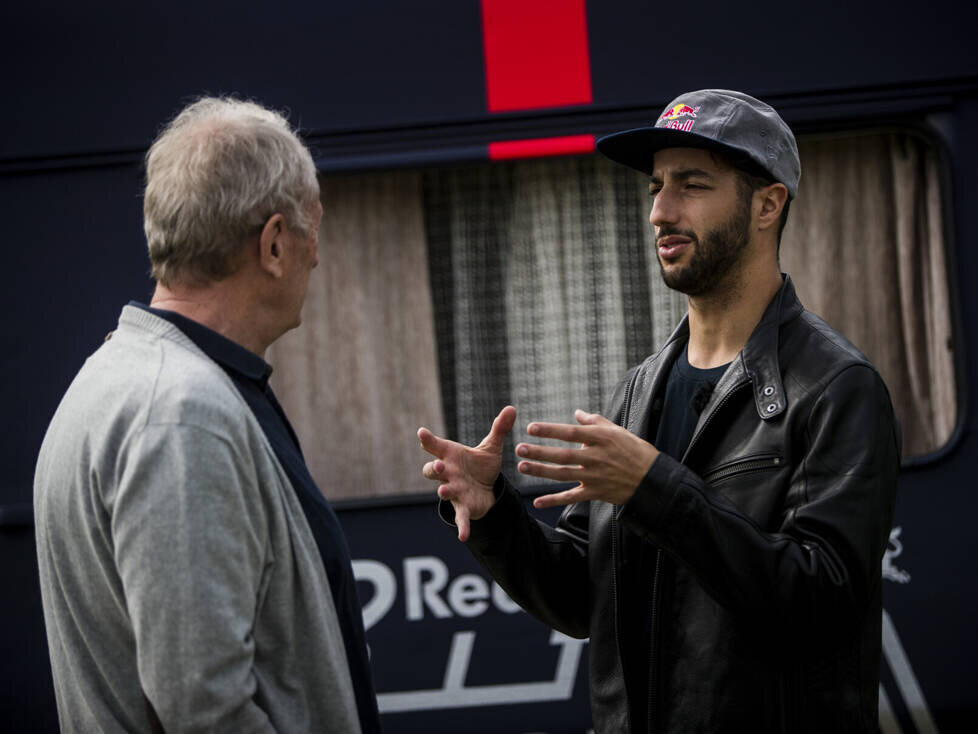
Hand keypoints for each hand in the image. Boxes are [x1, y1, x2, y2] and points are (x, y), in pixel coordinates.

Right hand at [419, 406, 516, 541]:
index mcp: (451, 456)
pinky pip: (460, 518)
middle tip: (438, 465)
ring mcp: (453, 491)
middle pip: (432, 470)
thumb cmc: (481, 466)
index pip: (435, 447)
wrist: (486, 489)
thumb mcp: (491, 447)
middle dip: (433, 468)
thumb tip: (512, 408)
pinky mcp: (463, 507)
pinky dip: (462, 527)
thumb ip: (499, 429)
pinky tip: (463, 536)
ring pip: (443, 491)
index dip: (428, 440)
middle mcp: (448, 474)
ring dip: (443, 491)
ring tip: (444, 491)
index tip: (422, 433)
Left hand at [516, 409, 658, 508]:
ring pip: (563, 474)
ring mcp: (595, 476)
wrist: (652, 480)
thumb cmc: (635, 451)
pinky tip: (537, 502)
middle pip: (563, 455)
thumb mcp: (618, 431)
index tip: (531, 427)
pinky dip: (554, 500)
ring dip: (541, 471)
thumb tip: (576, 413)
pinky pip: (572, 497)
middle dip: (540, 452)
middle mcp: (596, 457)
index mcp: (601, 438)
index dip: (551, 430)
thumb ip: (595, 421)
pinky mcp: (596, 493)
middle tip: (520, 448)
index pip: (571, 433)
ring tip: (522, 466)